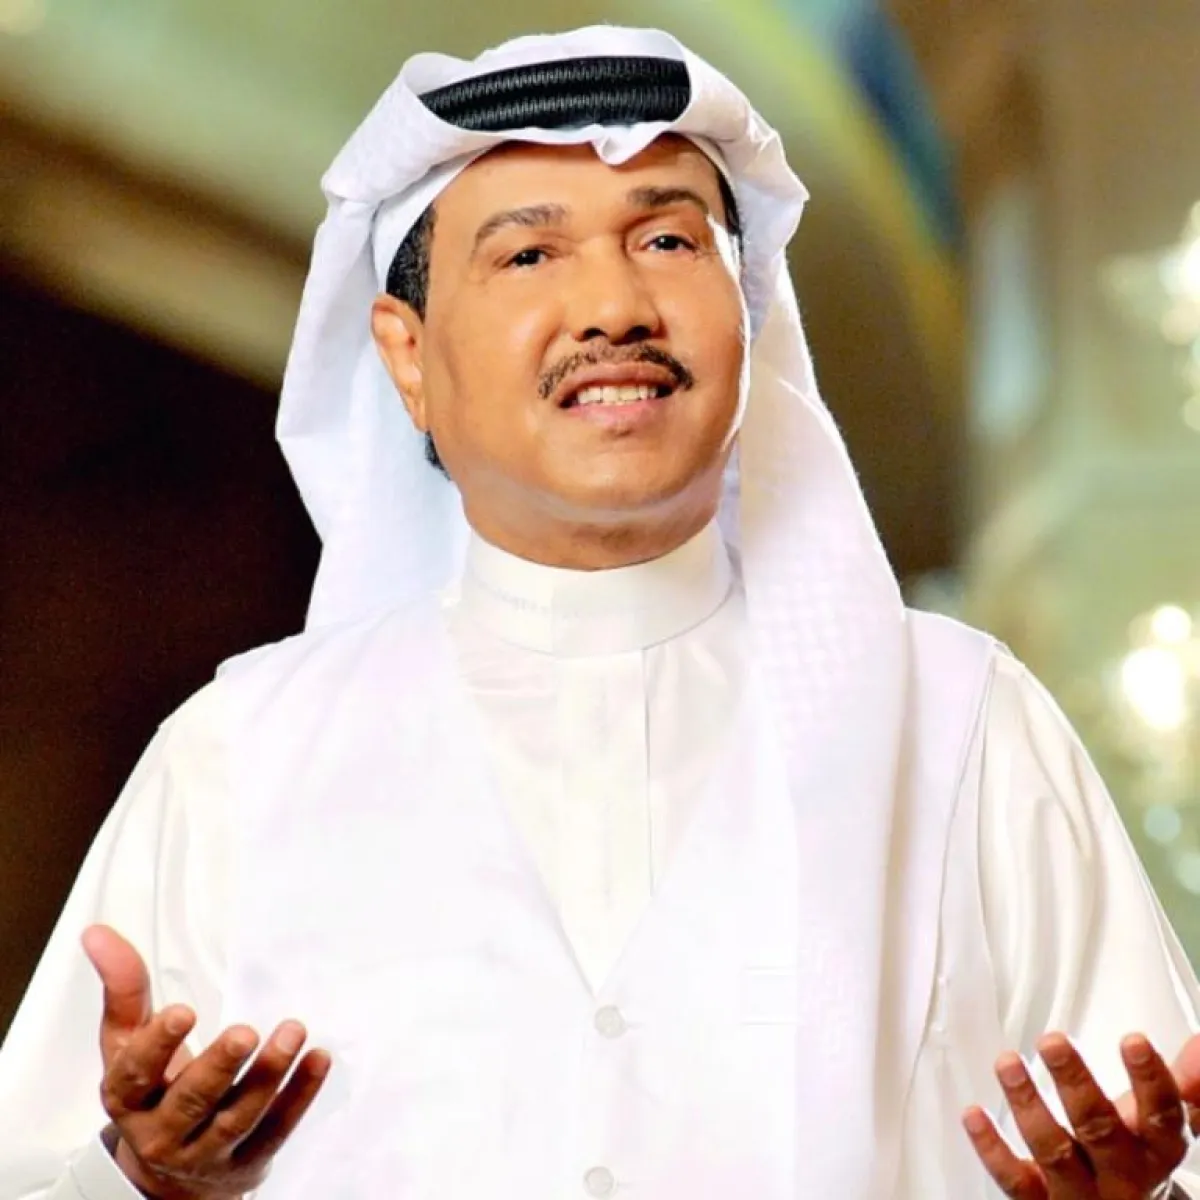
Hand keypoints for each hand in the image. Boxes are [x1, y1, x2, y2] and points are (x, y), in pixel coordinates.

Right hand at [84, 924, 330, 1199]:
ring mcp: (209, 1152)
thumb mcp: (128, 1043)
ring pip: (239, 1117)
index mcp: (129, 1099)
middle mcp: (164, 1132)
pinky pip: (278, 1128)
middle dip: (219, 1066)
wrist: (171, 1174)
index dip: (157, 1045)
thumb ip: (123, 990)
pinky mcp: (250, 1161)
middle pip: (192, 1101)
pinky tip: (318, 1058)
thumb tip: (98, 933)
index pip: (136, 1075)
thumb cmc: (153, 1089)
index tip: (183, 1011)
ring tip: (292, 1031)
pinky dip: (300, 1094)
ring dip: (269, 1074)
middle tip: (245, 1032)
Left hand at [964, 1029, 1199, 1197]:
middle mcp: (1122, 1176)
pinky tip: (973, 1115)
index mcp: (1156, 1151)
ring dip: (1028, 1105)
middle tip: (1051, 1041)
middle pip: (1100, 1130)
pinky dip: (992, 1149)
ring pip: (1055, 1152)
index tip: (1132, 1039)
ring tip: (1007, 1063)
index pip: (1162, 1116)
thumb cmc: (1134, 1156)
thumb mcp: (1159, 1119)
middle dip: (1075, 1083)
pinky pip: (1016, 1181)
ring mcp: (1081, 1195)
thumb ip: (1180, 1079)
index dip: (1149, 1078)